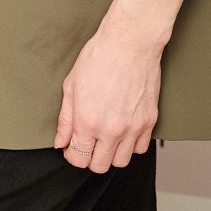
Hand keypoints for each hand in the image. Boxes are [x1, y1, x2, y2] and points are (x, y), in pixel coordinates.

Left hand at [55, 27, 161, 171]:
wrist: (129, 45)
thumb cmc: (99, 59)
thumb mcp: (71, 87)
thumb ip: (65, 119)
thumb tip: (61, 141)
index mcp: (88, 121)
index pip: (78, 158)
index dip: (71, 155)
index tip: (71, 147)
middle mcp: (112, 130)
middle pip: (100, 165)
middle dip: (89, 158)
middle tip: (86, 143)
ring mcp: (133, 128)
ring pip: (121, 161)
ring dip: (110, 154)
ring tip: (104, 138)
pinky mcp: (149, 122)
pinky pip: (140, 148)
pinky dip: (130, 145)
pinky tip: (121, 132)